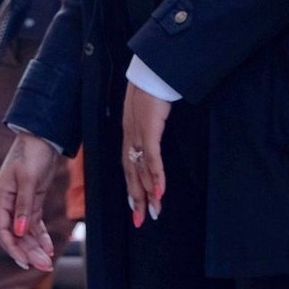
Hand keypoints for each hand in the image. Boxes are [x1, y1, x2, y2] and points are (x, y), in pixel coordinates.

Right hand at [0, 133, 60, 271]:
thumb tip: (19, 232)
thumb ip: (24, 207)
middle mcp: (8, 204)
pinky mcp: (32, 200)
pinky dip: (41, 236)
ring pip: (25, 232)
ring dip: (36, 247)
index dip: (12, 248)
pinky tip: (48, 247)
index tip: (25, 262)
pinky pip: (34, 224)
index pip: (2, 230)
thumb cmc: (32, 153)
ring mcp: (20, 203)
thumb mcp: (29, 180)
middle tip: (44, 266)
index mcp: (0, 199)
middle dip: (28, 252)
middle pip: (15, 235)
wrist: (42, 136)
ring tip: (48, 262)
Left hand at [122, 82, 171, 226]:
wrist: (152, 68)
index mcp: (130, 134)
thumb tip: (156, 137)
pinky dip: (155, 176)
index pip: (129, 166)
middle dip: (136, 199)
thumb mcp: (150, 111)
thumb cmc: (153, 87)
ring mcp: (138, 133)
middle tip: (140, 220)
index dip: (132, 187)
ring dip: (146, 193)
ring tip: (152, 212)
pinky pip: (151, 158)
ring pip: (140, 170)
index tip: (136, 205)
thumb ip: (151, 126)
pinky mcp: (149, 129)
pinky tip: (159, 192)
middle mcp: (130, 137)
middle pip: (131, 174)